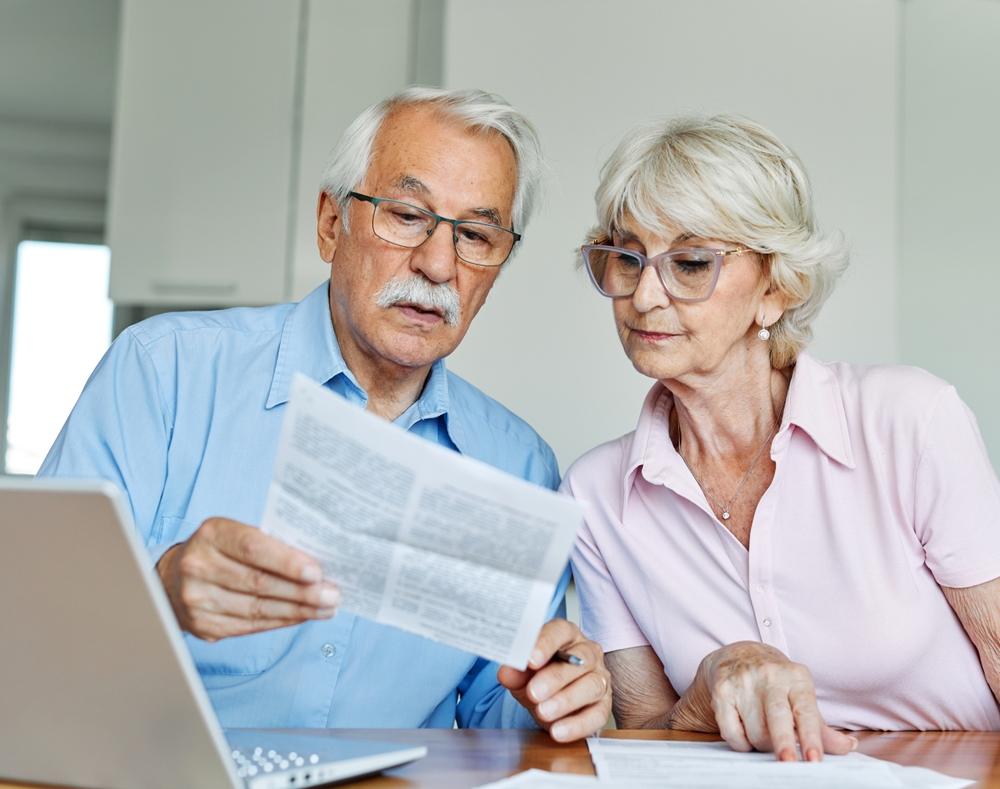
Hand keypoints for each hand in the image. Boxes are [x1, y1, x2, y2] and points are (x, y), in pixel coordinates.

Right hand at [156, 517, 339, 640]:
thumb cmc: (219, 551)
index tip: (316, 572)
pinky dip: (282, 621)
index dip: (287, 562)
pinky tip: (303, 616)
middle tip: (332, 594)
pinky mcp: (203, 625)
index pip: (253, 548)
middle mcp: (198, 566)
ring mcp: (197, 599)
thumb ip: (269, 543)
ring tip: (326, 607)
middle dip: (302, 592)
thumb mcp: (236, 534)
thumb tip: (316, 564)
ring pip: (258, 609)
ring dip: (298, 610)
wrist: (171, 578)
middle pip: (259, 583)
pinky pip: (251, 626)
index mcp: (211, 534)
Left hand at [498, 619, 610, 741]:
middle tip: (534, 692)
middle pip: (579, 660)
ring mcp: (600, 678)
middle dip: (555, 678)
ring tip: (543, 712)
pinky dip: (577, 725)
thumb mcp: (522, 674)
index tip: (530, 660)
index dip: (545, 644)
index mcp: (567, 636)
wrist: (549, 703)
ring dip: (566, 701)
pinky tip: (558, 731)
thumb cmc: (538, 678)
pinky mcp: (604, 705)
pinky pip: (597, 715)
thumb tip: (507, 672)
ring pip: (591, 686)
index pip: (559, 632)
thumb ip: (515, 672)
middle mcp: (588, 653)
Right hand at [688, 641, 856, 760]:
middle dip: (783, 743)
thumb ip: (821, 725)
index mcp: (796, 677)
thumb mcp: (800, 696)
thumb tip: (848, 747)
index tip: (814, 759)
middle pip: (778, 717)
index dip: (811, 736)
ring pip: (755, 731)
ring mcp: (743, 681)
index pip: (806, 711)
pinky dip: (741, 743)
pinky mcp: (722, 690)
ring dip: (762, 745)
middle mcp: (769, 675)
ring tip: (765, 736)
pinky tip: (745, 734)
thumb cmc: (776, 683)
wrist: (738, 654)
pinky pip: (731, 730)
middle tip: (788, 763)